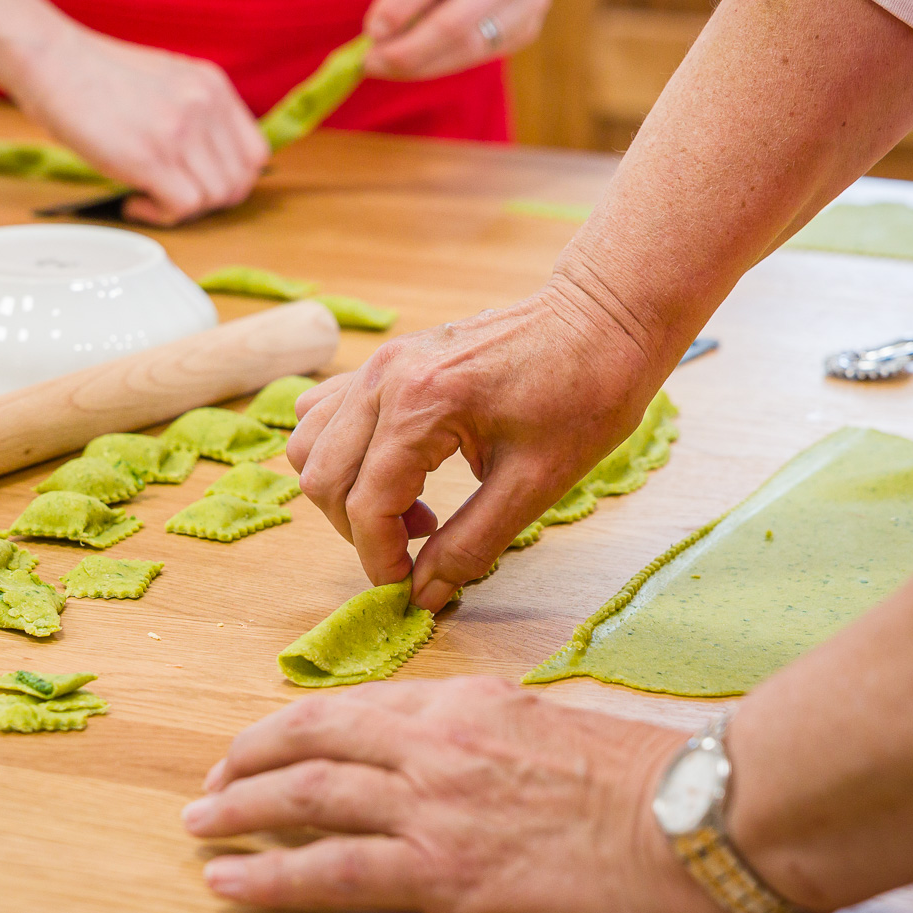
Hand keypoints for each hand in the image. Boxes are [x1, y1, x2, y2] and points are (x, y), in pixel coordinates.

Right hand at [17, 23, 269, 225]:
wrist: (53, 60)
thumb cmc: (95, 74)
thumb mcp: (166, 80)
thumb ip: (194, 113)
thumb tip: (206, 161)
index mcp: (213, 86)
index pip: (255, 154)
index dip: (232, 180)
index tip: (202, 185)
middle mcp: (205, 106)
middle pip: (238, 183)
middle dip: (207, 202)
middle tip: (172, 197)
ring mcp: (181, 131)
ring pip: (213, 199)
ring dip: (181, 209)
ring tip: (146, 195)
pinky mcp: (151, 156)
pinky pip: (183, 207)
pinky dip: (161, 215)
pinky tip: (135, 200)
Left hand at [182, 676, 760, 912]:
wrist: (692, 820)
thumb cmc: (645, 780)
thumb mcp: (553, 726)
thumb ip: (490, 735)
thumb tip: (456, 756)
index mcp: (465, 703)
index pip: (357, 708)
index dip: (297, 726)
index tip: (265, 744)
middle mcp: (435, 743)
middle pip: (314, 740)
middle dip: (251, 758)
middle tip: (212, 780)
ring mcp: (434, 806)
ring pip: (308, 796)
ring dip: (240, 808)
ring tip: (199, 824)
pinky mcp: (443, 872)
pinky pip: (331, 869)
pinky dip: (268, 874)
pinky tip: (227, 881)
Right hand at [287, 271, 664, 610]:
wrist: (602, 318)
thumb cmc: (584, 393)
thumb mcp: (536, 483)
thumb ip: (472, 542)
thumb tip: (424, 594)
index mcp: (422, 404)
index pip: (365, 504)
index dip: (379, 560)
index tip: (407, 589)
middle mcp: (385, 377)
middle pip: (322, 477)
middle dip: (359, 533)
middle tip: (417, 552)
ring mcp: (380, 362)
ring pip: (311, 444)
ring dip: (345, 493)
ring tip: (412, 511)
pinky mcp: (387, 360)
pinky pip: (327, 412)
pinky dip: (343, 454)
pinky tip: (399, 472)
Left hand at [363, 0, 563, 81]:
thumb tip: (381, 34)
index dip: (400, 6)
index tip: (370, 30)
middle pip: (455, 22)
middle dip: (407, 49)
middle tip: (371, 62)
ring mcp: (530, 0)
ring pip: (469, 47)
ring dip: (421, 65)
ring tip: (387, 67)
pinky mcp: (529, 29)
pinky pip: (479, 56)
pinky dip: (441, 63)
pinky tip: (416, 64)